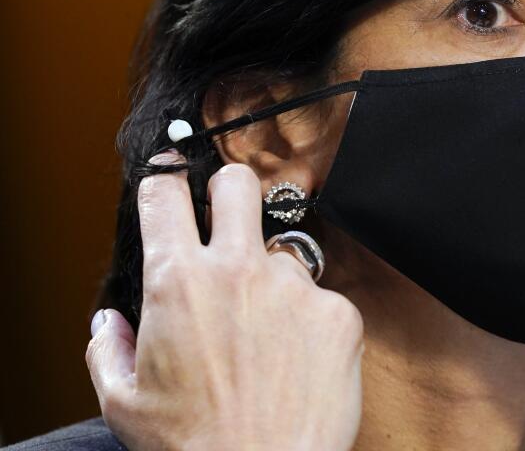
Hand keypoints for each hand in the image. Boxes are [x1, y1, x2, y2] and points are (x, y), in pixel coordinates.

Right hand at [86, 151, 363, 450]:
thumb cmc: (192, 446)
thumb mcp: (123, 401)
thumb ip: (108, 348)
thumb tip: (110, 320)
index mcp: (178, 281)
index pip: (164, 196)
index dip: (162, 182)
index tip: (167, 180)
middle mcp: (238, 270)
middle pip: (236, 183)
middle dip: (227, 190)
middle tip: (226, 214)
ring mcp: (294, 286)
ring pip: (282, 253)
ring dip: (271, 279)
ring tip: (263, 337)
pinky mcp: (337, 310)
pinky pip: (320, 299)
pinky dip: (308, 323)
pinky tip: (296, 363)